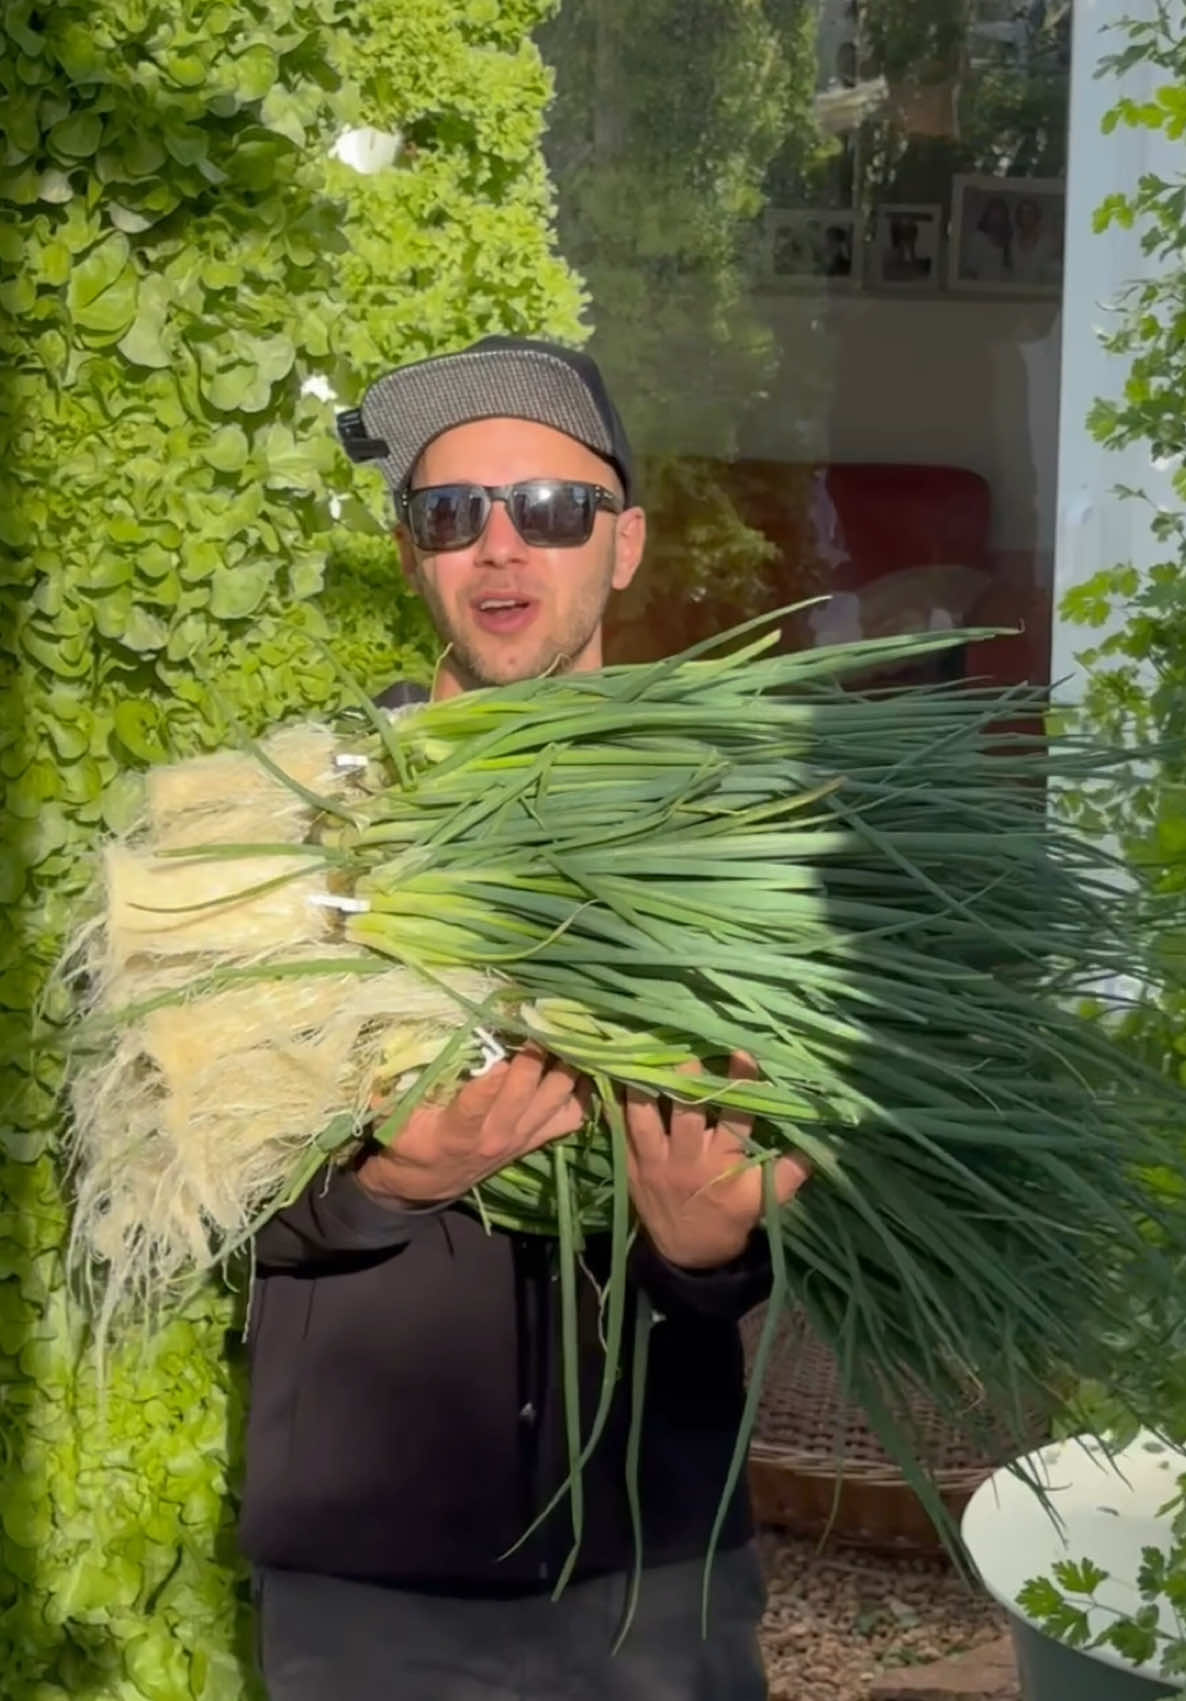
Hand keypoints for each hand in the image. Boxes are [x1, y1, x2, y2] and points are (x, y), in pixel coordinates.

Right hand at [358, 1043, 586, 1205]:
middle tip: (534, 1014)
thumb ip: (389, 1090)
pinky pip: (572, 1113)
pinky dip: (579, 1088)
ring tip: (560, 1026)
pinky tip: (576, 1060)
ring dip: (561, 1063)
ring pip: (555, 1096)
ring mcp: (521, 1137)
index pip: (474, 1109)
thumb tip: (383, 1046)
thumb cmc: (408, 1143)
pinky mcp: (537, 1137)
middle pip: (524, 1093)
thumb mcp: (391, 1121)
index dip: (488, 1085)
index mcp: (454, 1134)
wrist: (428, 1184)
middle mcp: (495, 1136)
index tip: (496, 1056)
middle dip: (532, 1053)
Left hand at [624, 1053, 808, 1269]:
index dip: (740, 1084)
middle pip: (686, 1111)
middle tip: (688, 1044)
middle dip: (688, 1077)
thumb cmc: (728, 1220)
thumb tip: (818, 1146)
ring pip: (645, 1115)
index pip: (736, 1117)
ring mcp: (654, 1161)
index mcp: (722, 1165)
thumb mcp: (763, 1202)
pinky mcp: (630, 1163)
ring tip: (646, 1049)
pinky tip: (615, 1071)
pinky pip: (619, 1127)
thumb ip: (790, 1174)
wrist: (687, 1256)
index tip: (743, 1052)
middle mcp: (687, 1160)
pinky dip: (617, 1100)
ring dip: (646, 1083)